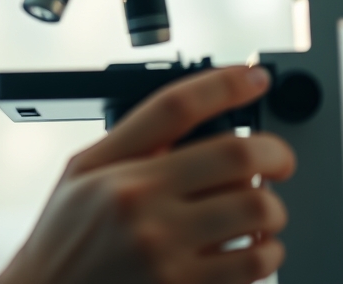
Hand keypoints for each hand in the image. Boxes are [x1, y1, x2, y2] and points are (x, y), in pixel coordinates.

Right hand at [0, 66, 295, 283]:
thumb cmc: (64, 239)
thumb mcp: (82, 174)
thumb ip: (133, 143)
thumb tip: (194, 114)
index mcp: (118, 174)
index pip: (178, 109)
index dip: (226, 84)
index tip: (254, 78)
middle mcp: (143, 210)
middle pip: (237, 158)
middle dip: (275, 152)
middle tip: (278, 160)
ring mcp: (168, 256)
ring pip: (258, 212)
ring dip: (273, 208)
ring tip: (261, 211)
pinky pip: (255, 266)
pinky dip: (268, 252)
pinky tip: (253, 247)